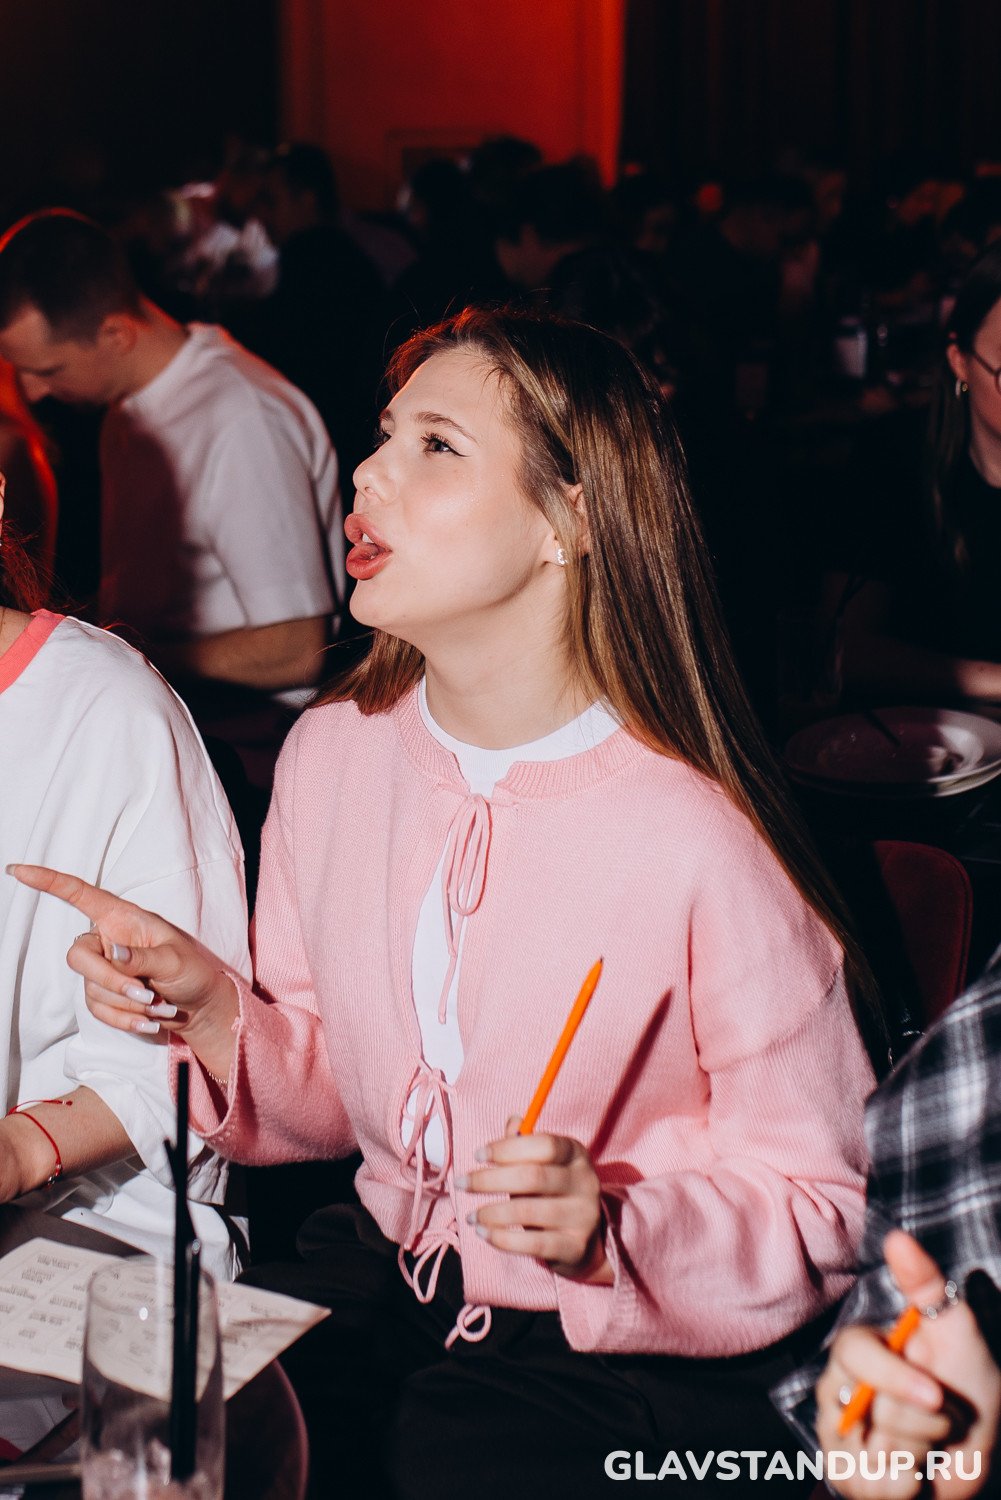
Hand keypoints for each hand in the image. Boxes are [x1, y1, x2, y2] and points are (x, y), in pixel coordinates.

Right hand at [8, 864, 238, 1075]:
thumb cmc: (192, 972)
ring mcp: (102, 970)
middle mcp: (107, 940)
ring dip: (129, 1004)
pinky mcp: (103, 997)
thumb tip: (112, 953)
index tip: (17, 870)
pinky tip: (151, 1021)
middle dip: (111, 981)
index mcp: (122, 918)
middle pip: (78, 957)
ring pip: (91, 989)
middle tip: (147, 993)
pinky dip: (126, 1019)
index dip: (47, 882)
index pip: (79, 895)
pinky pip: (100, 1011)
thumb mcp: (175, 960)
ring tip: (162, 1006)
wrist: (199, 1007)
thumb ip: (143, 957)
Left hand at [457, 1117, 611, 1283]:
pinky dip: (502, 1238)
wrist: (584, 1240)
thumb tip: (513, 1121)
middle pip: (532, 1176)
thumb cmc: (552, 1193)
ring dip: (491, 1212)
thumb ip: (525, 1144)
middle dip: (489, 1180)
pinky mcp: (575, 1247)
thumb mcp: (543, 1165)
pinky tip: (484, 1233)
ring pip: (528, 1211)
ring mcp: (583, 1216)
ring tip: (471, 1216)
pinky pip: (532, 1243)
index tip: (478, 1155)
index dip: (507, 1148)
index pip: (544, 1144)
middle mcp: (585, 1182)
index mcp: (576, 1154)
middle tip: (461, 1184)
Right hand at [816, 1231, 1000, 1496]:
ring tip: (929, 1442)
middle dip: (925, 1421)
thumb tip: (897, 1237)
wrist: (974, 1448)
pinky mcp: (847, 1477)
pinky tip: (917, 1473)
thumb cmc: (963, 1384)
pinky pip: (880, 1487)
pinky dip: (911, 1485)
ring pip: (881, 1451)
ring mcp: (838, 1437)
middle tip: (940, 1413)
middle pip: (874, 1409)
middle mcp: (838, 1390)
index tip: (936, 1395)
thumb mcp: (956, 1330)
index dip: (895, 1378)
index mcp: (857, 1352)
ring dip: (923, 1452)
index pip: (855, 1355)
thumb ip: (925, 1284)